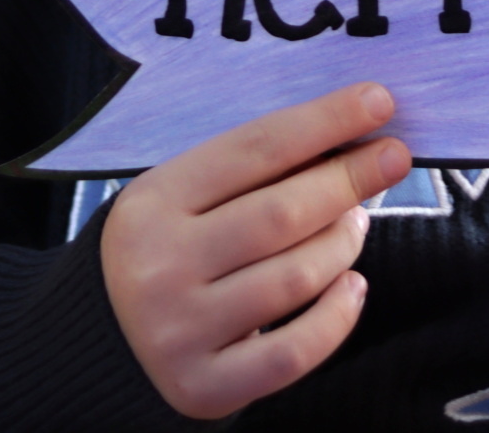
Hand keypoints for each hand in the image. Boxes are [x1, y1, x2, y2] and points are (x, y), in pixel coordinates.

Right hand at [101, 82, 409, 419]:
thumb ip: (250, 171)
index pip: (256, 148)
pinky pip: (292, 353)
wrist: (97, 338)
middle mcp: (161, 266)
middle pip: (281, 213)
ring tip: (355, 222)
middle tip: (392, 158)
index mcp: (153, 201)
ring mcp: (179, 332)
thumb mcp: (182, 194)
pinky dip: (337, 317)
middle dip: (348, 179)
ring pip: (294, 279)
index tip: (379, 101)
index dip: (324, 121)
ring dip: (342, 243)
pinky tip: (351, 285)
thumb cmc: (162, 246)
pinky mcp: (202, 388)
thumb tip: (345, 136)